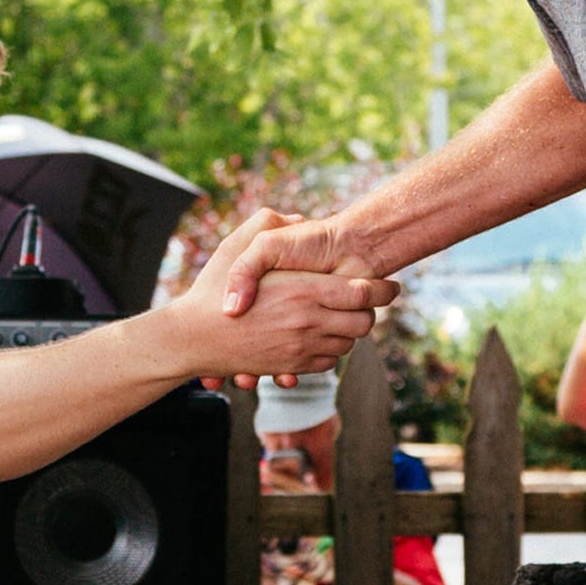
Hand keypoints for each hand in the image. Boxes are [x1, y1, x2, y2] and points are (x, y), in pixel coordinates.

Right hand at [169, 210, 397, 380]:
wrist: (192, 336)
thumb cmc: (212, 289)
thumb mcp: (238, 246)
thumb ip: (268, 224)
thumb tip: (298, 217)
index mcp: (301, 289)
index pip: (362, 292)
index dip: (383, 290)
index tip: (392, 286)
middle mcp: (307, 321)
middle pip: (364, 323)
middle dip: (370, 313)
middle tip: (367, 302)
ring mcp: (301, 348)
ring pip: (348, 344)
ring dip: (350, 332)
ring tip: (343, 317)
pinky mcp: (293, 367)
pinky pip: (328, 362)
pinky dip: (331, 350)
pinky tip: (321, 335)